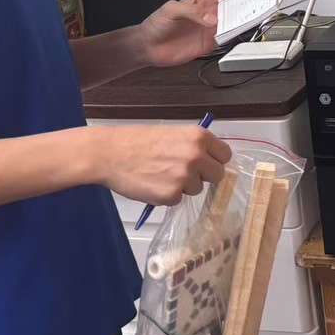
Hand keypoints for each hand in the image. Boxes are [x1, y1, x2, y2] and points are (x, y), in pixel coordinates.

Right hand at [91, 124, 232, 204]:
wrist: (110, 153)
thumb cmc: (137, 142)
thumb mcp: (172, 135)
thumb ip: (193, 146)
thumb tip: (209, 160)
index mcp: (198, 137)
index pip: (225, 155)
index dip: (215, 161)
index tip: (207, 164)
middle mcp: (196, 156)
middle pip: (217, 175)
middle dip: (203, 176)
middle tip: (183, 173)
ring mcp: (185, 177)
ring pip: (197, 189)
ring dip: (183, 186)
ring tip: (161, 175)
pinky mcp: (171, 195)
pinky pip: (177, 200)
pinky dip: (167, 196)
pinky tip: (152, 184)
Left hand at [136, 0, 263, 66]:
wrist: (149, 47)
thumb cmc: (156, 24)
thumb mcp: (171, 10)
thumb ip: (192, 12)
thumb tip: (211, 19)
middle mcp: (210, 12)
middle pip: (235, 2)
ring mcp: (211, 27)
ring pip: (235, 20)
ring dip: (247, 16)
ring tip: (261, 12)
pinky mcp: (210, 43)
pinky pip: (228, 37)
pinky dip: (237, 35)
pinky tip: (246, 31)